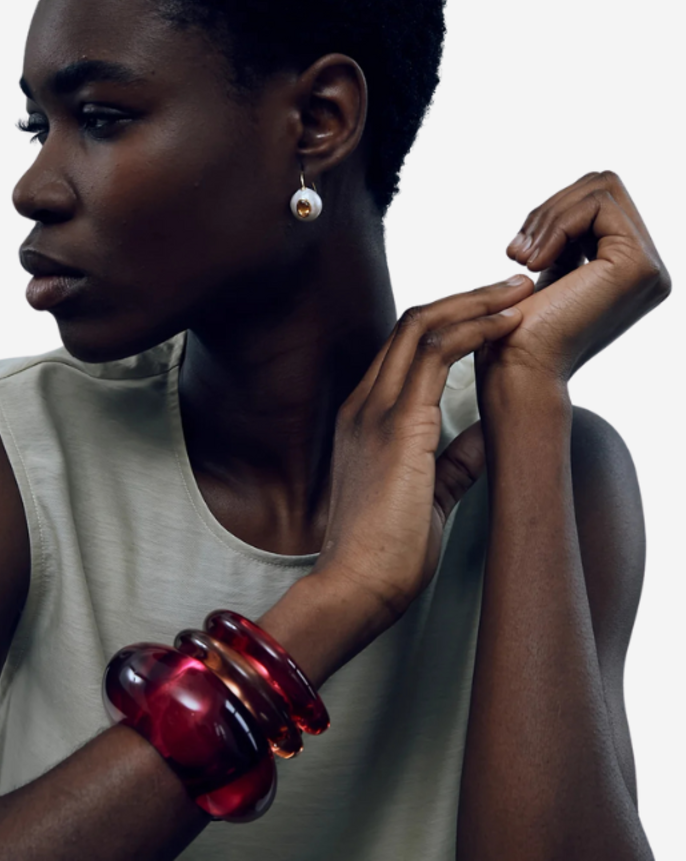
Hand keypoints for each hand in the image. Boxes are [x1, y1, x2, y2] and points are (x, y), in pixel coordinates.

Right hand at [313, 280, 523, 620]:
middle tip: (514, 286)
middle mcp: (364, 403)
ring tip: (518, 292)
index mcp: (365, 417)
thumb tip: (489, 433)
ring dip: (474, 302)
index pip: (404, 348)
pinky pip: (435, 355)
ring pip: (423, 326)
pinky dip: (473, 331)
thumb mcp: (429, 493)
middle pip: (412, 323)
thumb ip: (454, 458)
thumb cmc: (387, 552)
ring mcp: (375, 410)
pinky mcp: (397, 425)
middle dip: (466, 297)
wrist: (356, 588)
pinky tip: (505, 324)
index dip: (451, 321)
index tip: (493, 313)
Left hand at [479, 170, 670, 383]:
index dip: (554, 213)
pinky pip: (597, 205)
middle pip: (604, 185)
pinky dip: (556, 224)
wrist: (519, 370)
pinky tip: (534, 263)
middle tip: (518, 252)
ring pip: (601, 188)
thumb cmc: (520, 331)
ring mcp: (650, 267)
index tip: (520, 251)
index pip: (600, 200)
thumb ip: (571, 238)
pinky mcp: (638, 265)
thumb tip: (574, 197)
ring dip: (548, 217)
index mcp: (631, 269)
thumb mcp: (552, 270)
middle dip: (551, 209)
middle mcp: (651, 269)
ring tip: (521, 257)